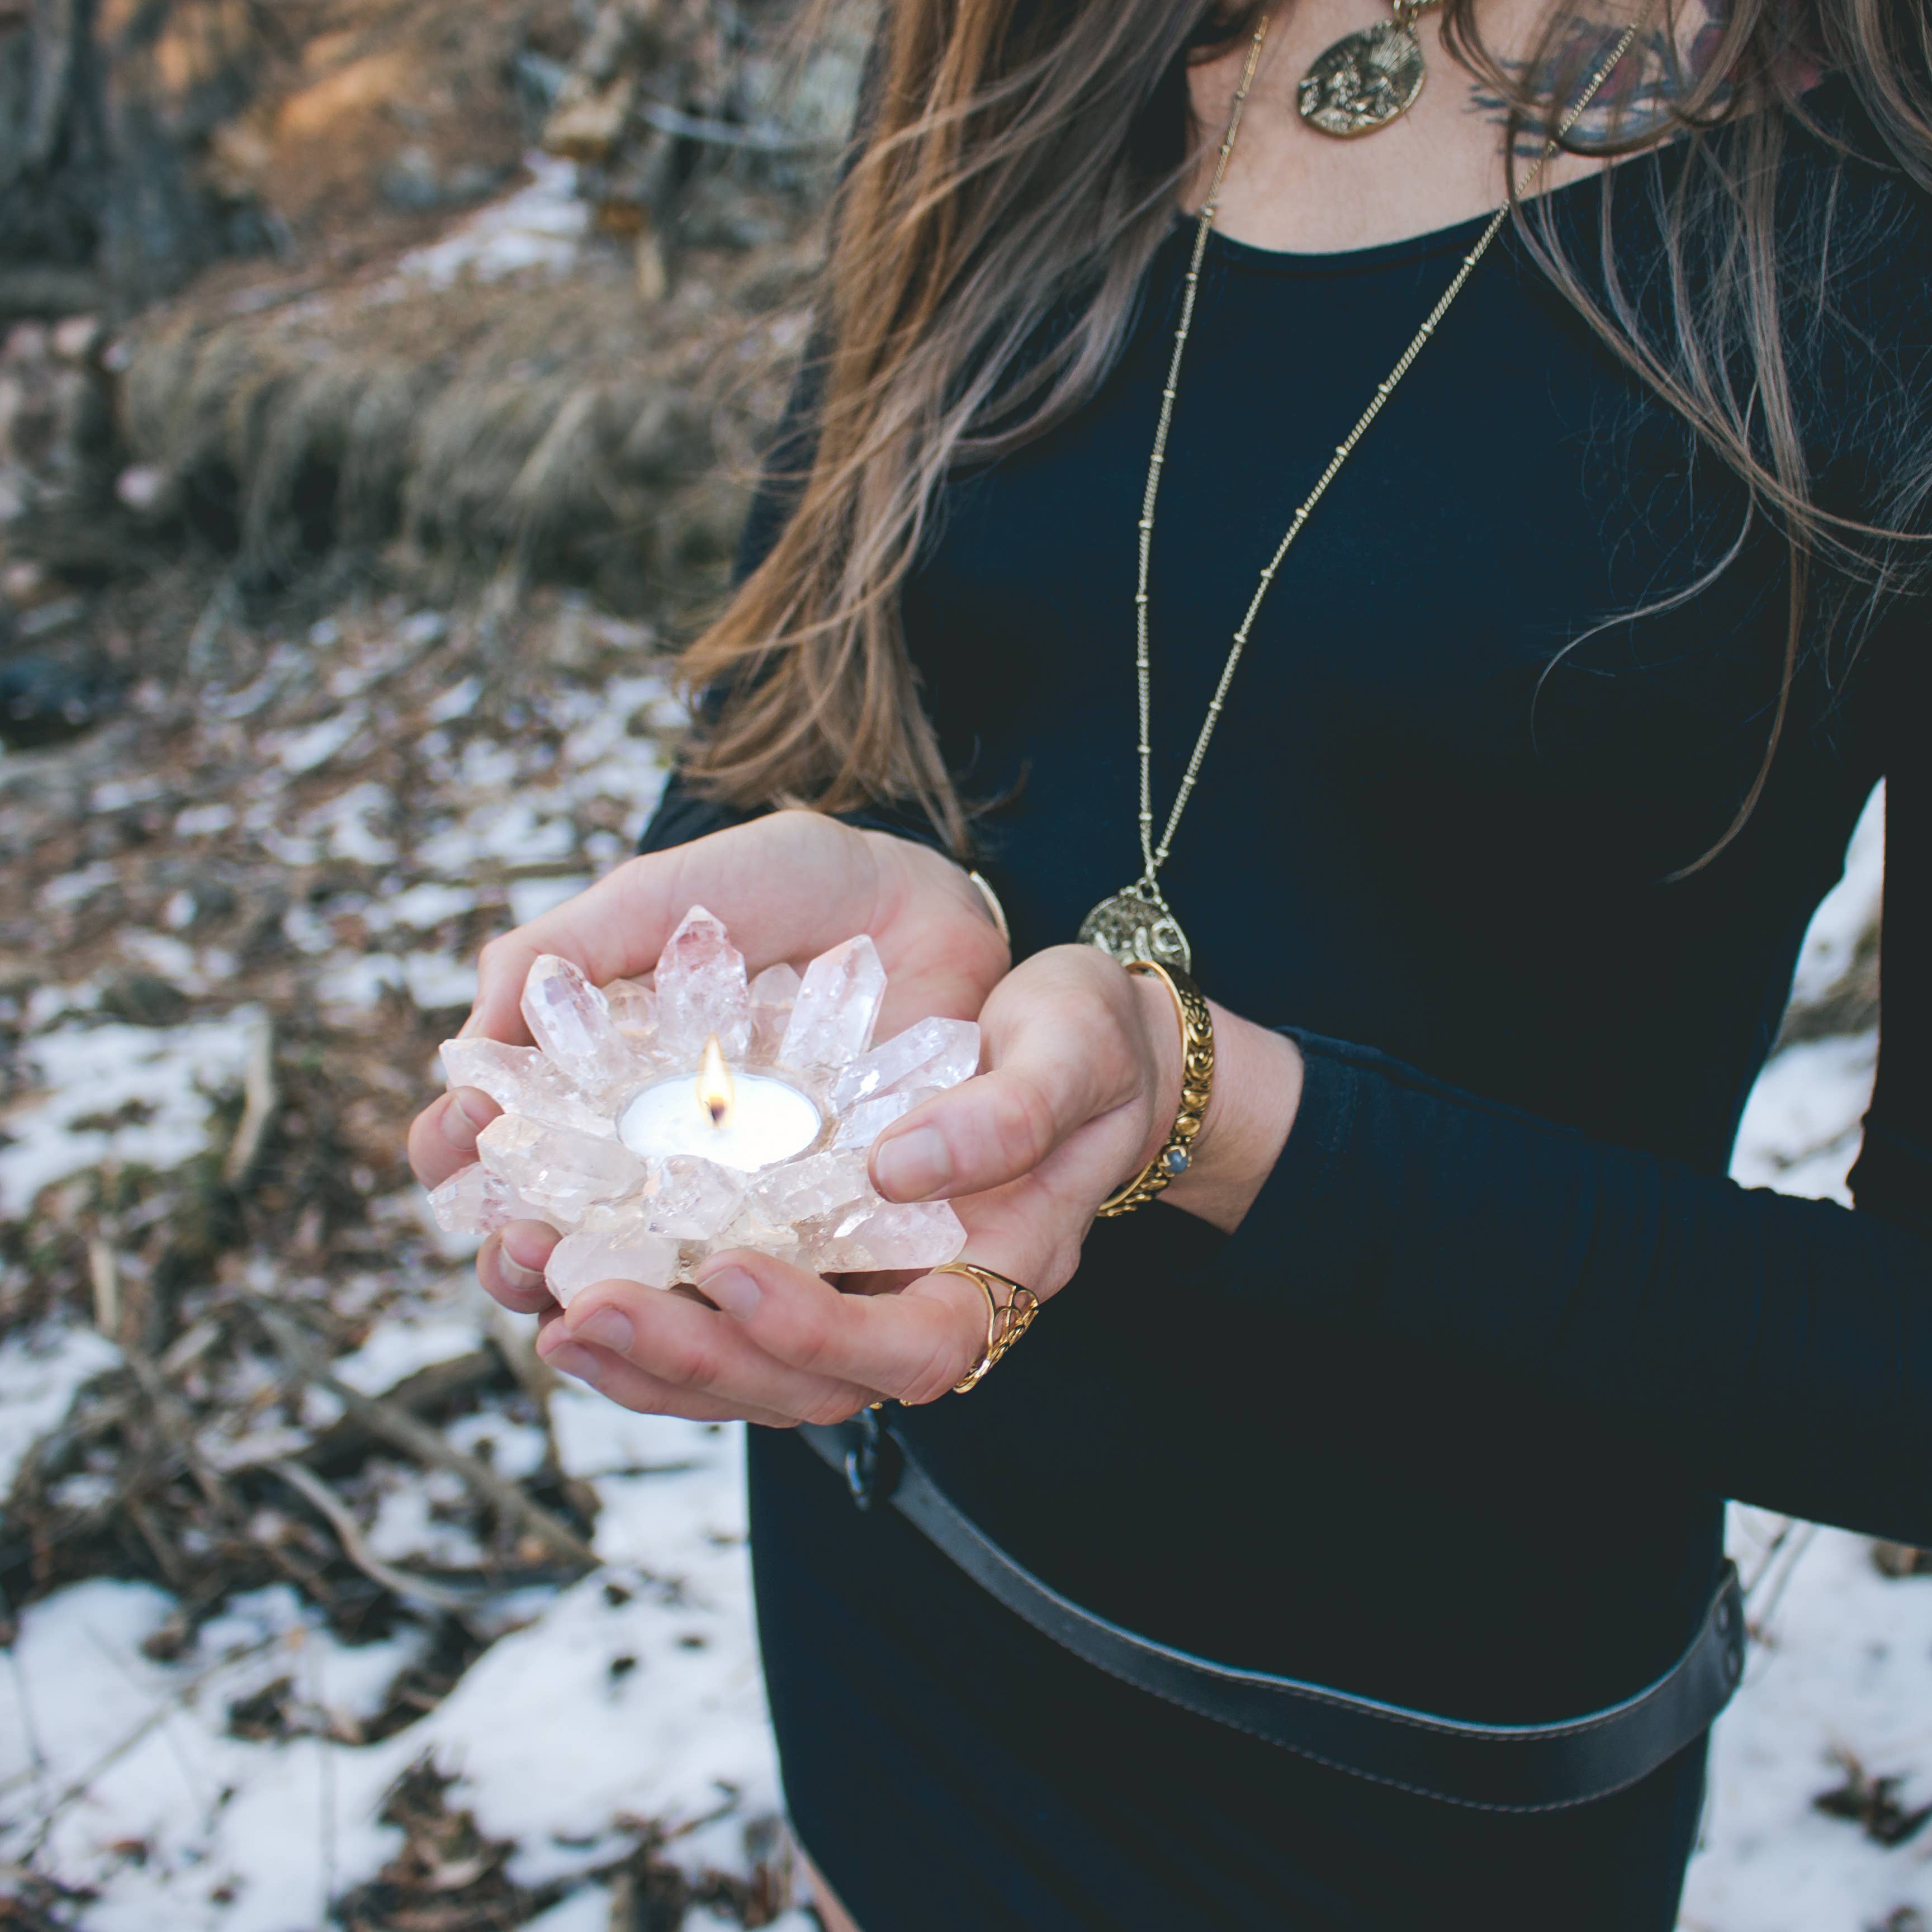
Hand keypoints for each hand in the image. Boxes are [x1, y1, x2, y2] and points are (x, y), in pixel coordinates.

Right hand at [404, 811, 1010, 1315]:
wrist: (922, 895)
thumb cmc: (783, 886)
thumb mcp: (661, 896)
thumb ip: (560, 953)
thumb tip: (464, 1047)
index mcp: (595, 1095)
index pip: (495, 1154)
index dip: (459, 1156)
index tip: (464, 1129)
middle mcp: (653, 1169)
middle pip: (553, 1251)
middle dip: (516, 1257)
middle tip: (517, 1238)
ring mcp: (739, 1210)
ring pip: (651, 1300)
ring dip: (608, 1305)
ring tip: (590, 1286)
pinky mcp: (828, 1235)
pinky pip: (776, 1301)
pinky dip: (736, 1315)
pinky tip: (712, 1291)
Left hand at [528, 945, 1303, 1423]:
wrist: (1074, 1038)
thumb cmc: (1088, 1043)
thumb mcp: (1071, 1052)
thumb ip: (1008, 1114)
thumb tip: (900, 1168)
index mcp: (994, 1275)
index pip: (911, 1349)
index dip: (818, 1333)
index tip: (732, 1273)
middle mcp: (912, 1305)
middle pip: (800, 1385)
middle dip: (686, 1355)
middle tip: (578, 1304)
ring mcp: (851, 1290)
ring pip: (741, 1367)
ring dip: (636, 1345)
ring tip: (538, 1289)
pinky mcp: (800, 1254)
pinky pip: (713, 1310)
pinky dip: (637, 1296)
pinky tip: (557, 1259)